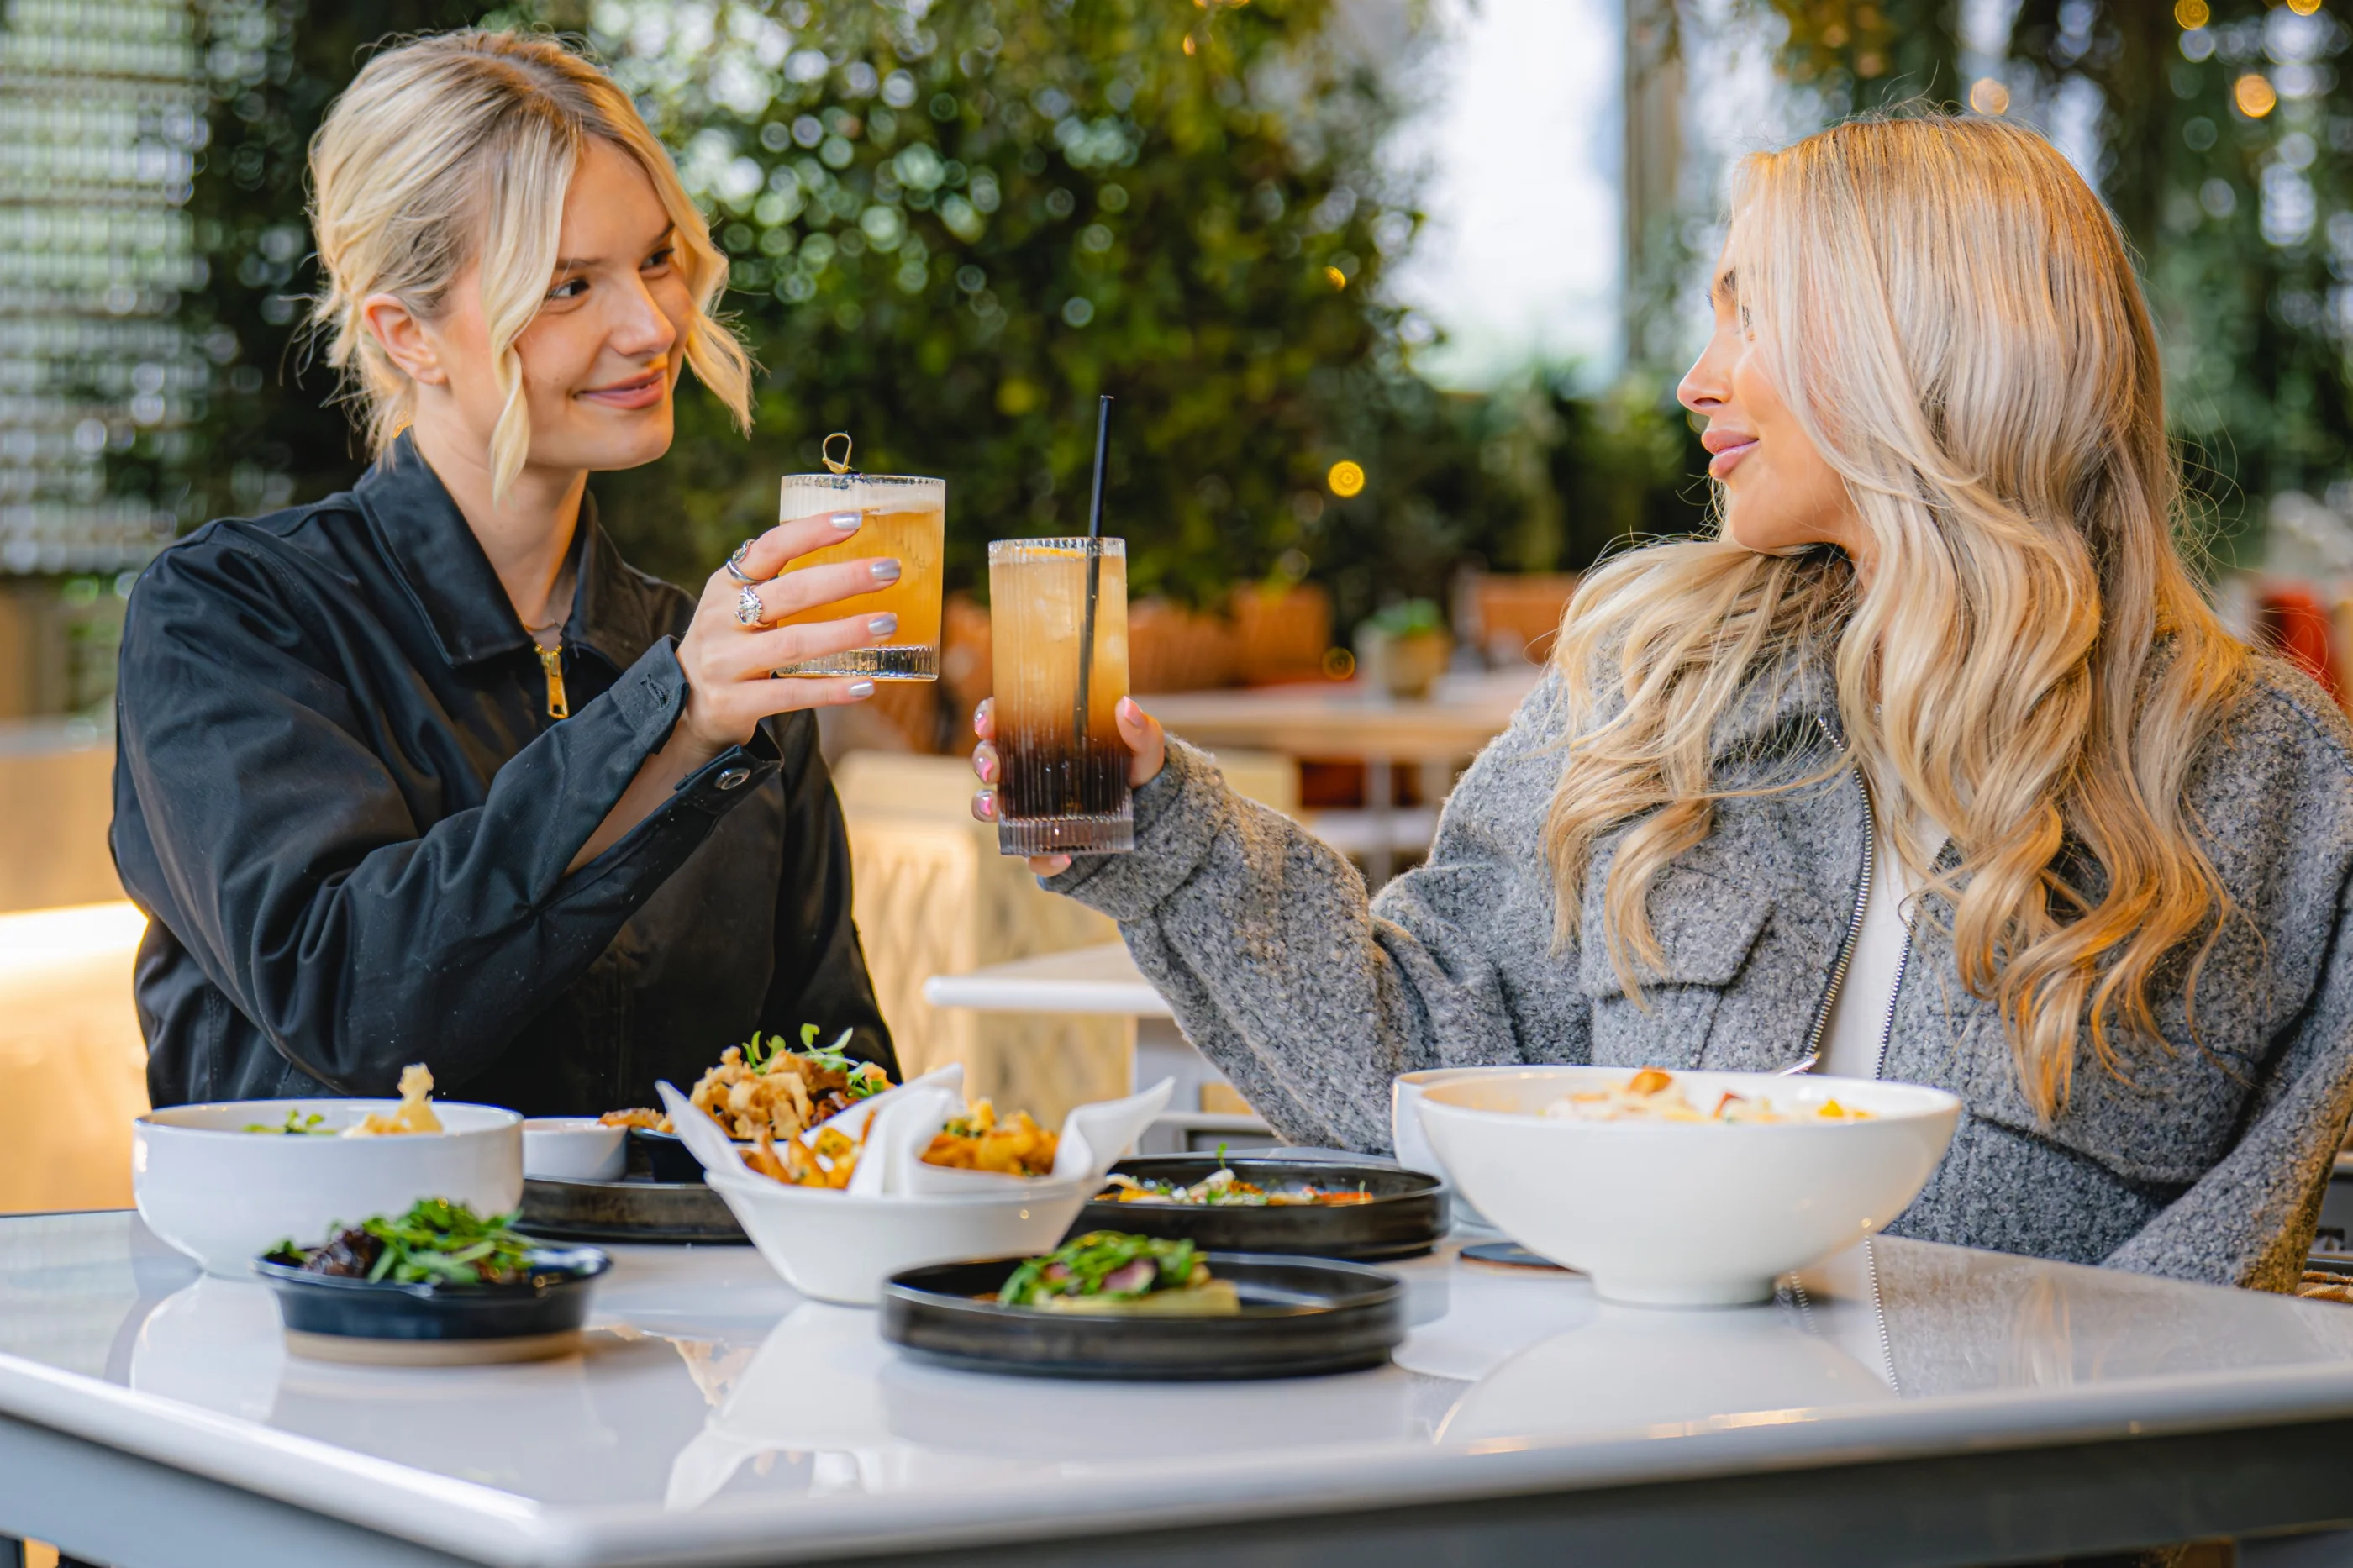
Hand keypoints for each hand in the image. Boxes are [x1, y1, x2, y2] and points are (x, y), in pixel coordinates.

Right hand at [673, 509, 897, 762]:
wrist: (684, 704)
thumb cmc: (730, 644)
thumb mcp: (736, 605)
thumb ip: (778, 584)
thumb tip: (855, 561)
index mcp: (726, 585)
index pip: (770, 548)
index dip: (811, 532)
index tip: (854, 520)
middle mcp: (721, 619)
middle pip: (789, 593)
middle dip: (844, 580)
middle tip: (890, 571)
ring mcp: (725, 662)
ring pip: (793, 644)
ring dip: (845, 633)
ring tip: (887, 624)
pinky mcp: (734, 702)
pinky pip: (791, 694)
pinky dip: (831, 690)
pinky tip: (866, 685)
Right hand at [970, 695, 1164, 875]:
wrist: (1151, 821)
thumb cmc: (1137, 774)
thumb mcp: (1144, 751)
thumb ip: (1140, 731)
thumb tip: (1126, 707)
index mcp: (1044, 740)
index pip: (1004, 721)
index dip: (988, 719)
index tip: (988, 724)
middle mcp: (1027, 772)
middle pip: (990, 761)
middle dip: (983, 762)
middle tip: (991, 769)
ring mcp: (1030, 809)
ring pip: (993, 807)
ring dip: (986, 806)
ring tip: (996, 809)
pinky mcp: (1044, 843)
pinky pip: (1033, 855)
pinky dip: (1043, 859)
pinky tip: (1063, 858)